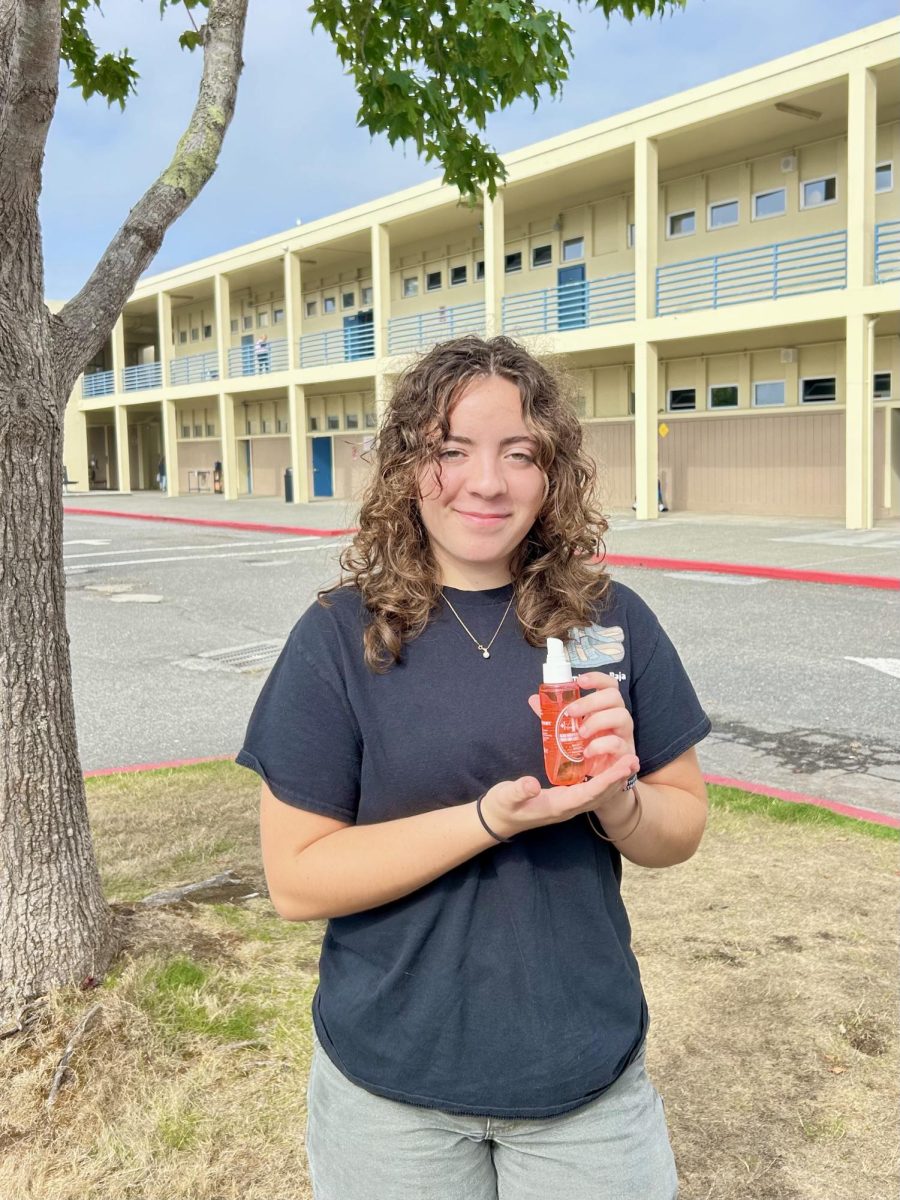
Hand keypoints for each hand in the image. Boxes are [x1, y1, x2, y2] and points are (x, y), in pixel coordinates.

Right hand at [479, 753, 639, 840]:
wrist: (497, 821)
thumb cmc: (501, 807)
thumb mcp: (505, 797)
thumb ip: (518, 791)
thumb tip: (531, 784)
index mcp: (557, 806)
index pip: (589, 793)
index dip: (607, 780)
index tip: (624, 767)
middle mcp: (567, 808)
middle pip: (600, 795)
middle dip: (618, 778)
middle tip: (634, 760)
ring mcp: (567, 806)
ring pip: (598, 794)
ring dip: (614, 779)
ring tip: (629, 763)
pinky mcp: (564, 800)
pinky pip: (590, 791)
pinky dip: (603, 780)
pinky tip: (609, 769)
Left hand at [527, 670, 635, 778]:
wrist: (599, 775)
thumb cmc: (586, 746)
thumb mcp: (569, 729)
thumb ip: (554, 715)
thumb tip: (534, 699)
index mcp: (606, 707)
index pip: (609, 685)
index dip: (597, 678)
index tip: (579, 681)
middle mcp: (618, 716)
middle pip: (614, 696)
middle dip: (591, 701)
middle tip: (570, 712)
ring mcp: (624, 734)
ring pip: (622, 716)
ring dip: (597, 722)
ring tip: (580, 734)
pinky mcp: (626, 752)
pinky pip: (617, 743)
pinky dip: (600, 746)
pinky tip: (586, 752)